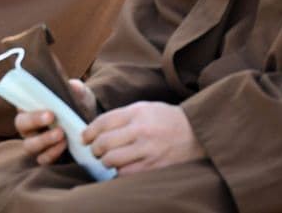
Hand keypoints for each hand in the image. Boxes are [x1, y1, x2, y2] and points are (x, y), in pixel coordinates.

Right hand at [16, 79, 97, 164]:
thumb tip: (73, 85)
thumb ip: (77, 90)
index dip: (25, 102)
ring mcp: (35, 143)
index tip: (40, 100)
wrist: (93, 130)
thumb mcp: (82, 96)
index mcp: (31, 106)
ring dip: (44, 139)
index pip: (20, 102)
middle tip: (51, 116)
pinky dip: (52, 153)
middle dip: (34, 119)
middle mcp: (28, 126)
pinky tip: (64, 145)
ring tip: (61, 134)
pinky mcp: (45, 157)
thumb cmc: (80, 108)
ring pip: (29, 144)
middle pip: (21, 124)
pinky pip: (42, 158)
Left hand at [82, 101, 205, 174]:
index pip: (103, 122)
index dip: (89, 132)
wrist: (197, 133)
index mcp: (137, 112)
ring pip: (112, 161)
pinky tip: (124, 167)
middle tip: (96, 150)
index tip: (85, 138)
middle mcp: (141, 130)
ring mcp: (148, 150)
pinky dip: (120, 172)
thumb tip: (95, 128)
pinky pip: (126, 173)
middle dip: (95, 149)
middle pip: (104, 143)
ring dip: (106, 161)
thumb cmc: (166, 119)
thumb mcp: (144, 108)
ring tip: (109, 159)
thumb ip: (122, 117)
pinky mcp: (154, 167)